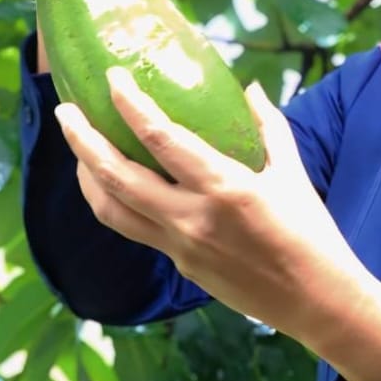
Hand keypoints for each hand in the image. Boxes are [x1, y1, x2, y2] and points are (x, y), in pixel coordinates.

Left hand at [54, 70, 380, 380]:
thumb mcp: (293, 173)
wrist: (316, 302)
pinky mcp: (179, 266)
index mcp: (225, 188)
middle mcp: (193, 218)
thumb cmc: (311, 233)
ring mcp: (180, 247)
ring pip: (112, 209)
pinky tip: (113, 183)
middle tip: (64, 110)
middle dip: (81, 140)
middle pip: (116, 176)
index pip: (161, 139)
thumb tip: (247, 88)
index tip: (111, 78)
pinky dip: (115, 201)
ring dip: (87, 175)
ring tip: (78, 147)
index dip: (130, 105)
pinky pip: (134, 228)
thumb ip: (268, 127)